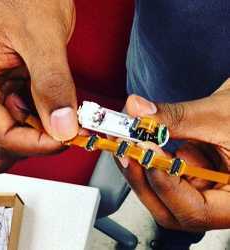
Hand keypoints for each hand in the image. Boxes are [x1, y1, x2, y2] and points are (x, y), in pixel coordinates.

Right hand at [0, 0, 77, 171]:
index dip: (34, 143)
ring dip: (38, 138)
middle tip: (63, 129)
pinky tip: (57, 109)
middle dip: (33, 144)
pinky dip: (43, 125)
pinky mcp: (12, 97)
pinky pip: (24, 124)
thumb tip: (63, 127)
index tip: (66, 139)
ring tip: (60, 116)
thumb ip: (51, 84)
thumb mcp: (41, 37)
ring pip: (10, 140)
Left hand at [117, 78, 229, 231]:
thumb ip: (175, 117)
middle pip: (170, 208)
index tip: (146, 152)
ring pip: (160, 191)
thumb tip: (138, 111)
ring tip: (141, 137)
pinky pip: (160, 174)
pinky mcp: (187, 175)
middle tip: (127, 148)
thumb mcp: (216, 116)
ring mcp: (199, 189)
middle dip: (144, 176)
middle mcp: (216, 201)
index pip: (195, 211)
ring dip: (144, 164)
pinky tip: (154, 139)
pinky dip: (149, 157)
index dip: (164, 184)